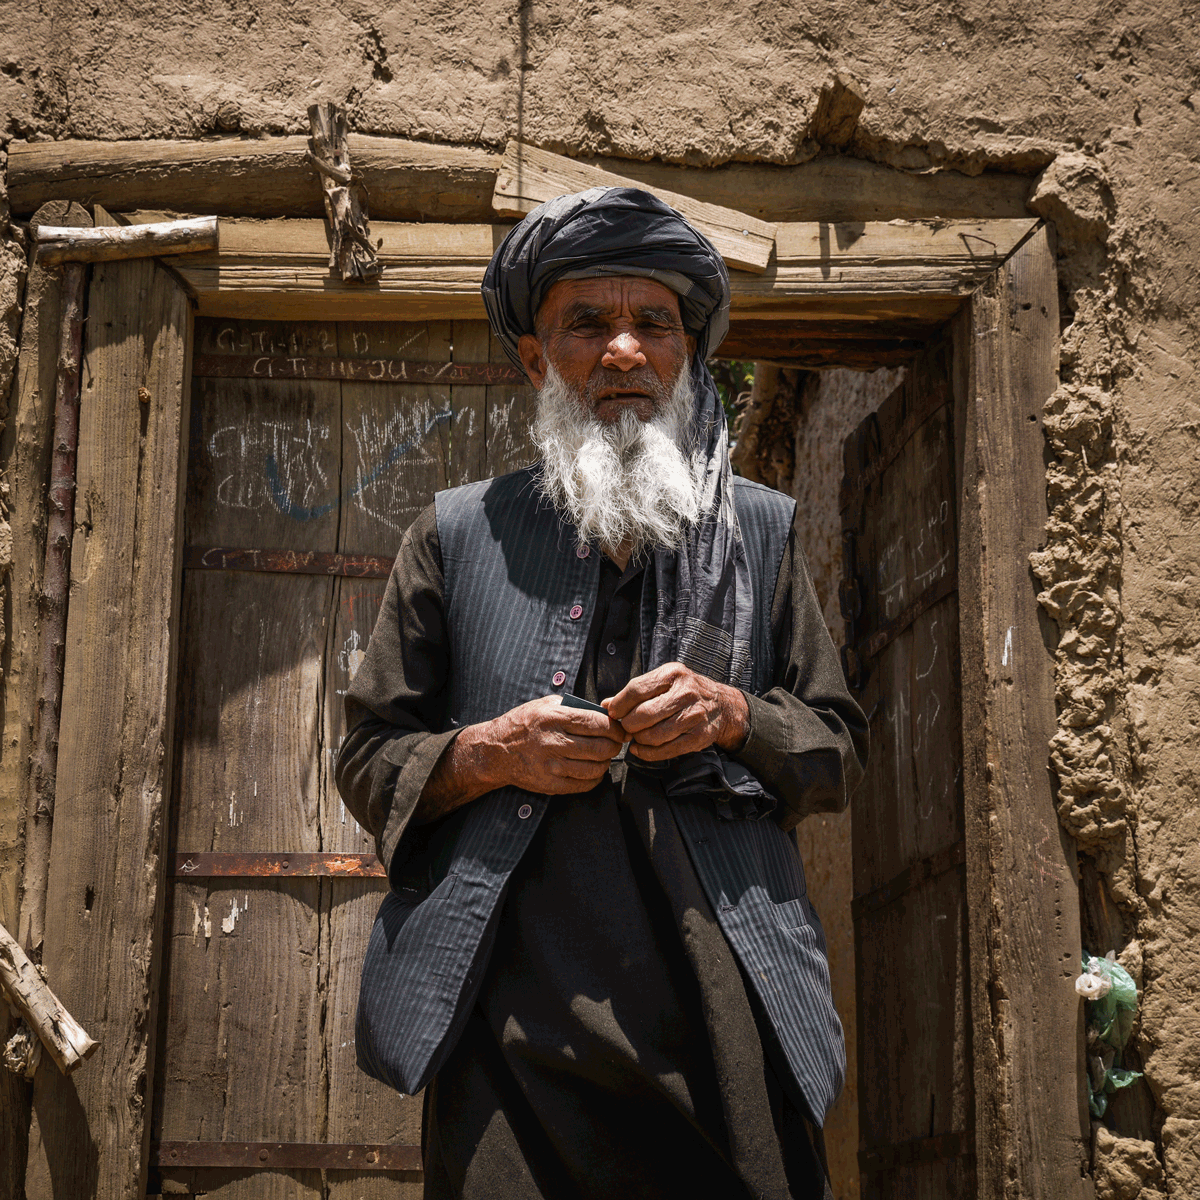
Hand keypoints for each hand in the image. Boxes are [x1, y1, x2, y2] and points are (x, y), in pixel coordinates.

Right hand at [483, 696, 626, 793]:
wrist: (496, 751)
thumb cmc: (523, 724)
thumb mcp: (545, 705)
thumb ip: (574, 707)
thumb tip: (604, 712)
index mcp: (553, 718)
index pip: (597, 723)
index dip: (614, 727)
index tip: (619, 728)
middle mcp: (553, 743)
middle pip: (601, 747)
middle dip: (615, 745)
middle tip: (615, 742)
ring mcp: (552, 767)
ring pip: (596, 768)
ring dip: (606, 761)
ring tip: (602, 754)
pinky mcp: (551, 785)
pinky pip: (585, 784)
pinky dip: (595, 776)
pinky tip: (592, 768)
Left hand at [603, 662, 748, 761]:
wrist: (721, 705)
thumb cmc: (685, 692)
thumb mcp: (663, 681)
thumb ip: (635, 692)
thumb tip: (606, 705)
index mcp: (672, 674)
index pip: (636, 689)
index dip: (620, 704)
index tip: (613, 713)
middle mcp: (685, 692)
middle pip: (644, 714)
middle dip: (628, 725)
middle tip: (625, 727)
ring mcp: (694, 715)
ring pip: (654, 735)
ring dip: (638, 740)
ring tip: (636, 737)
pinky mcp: (699, 737)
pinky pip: (666, 750)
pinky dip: (647, 753)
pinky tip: (641, 749)